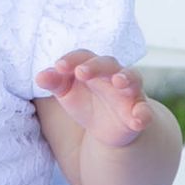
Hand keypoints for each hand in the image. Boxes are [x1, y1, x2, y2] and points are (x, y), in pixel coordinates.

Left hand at [36, 50, 152, 148]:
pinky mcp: (138, 111)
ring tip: (118, 81)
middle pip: (107, 63)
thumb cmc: (86, 102)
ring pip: (132, 78)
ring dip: (126, 77)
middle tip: (81, 72)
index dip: (71, 60)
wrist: (107, 128)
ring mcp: (129, 92)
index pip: (83, 56)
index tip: (58, 67)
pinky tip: (138, 119)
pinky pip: (144, 110)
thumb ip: (55, 83)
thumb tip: (39, 76)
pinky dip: (143, 114)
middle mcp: (113, 74)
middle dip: (96, 66)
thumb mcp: (67, 93)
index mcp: (93, 67)